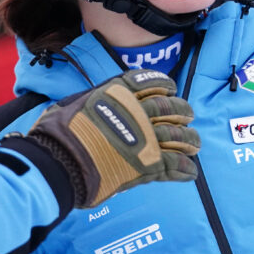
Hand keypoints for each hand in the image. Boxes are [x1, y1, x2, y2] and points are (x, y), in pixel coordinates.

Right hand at [26, 69, 198, 207]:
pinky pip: (176, 165)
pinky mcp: (149, 165)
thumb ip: (90, 103)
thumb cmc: (58, 133)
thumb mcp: (72, 104)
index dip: (163, 84)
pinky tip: (190, 171)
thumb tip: (89, 105)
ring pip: (179, 135)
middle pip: (170, 108)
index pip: (149, 81)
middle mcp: (137, 112)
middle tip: (188, 115)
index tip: (170, 88)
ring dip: (190, 139)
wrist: (61, 162)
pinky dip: (185, 168)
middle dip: (182, 111)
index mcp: (118, 93)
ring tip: (195, 143)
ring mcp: (146, 138)